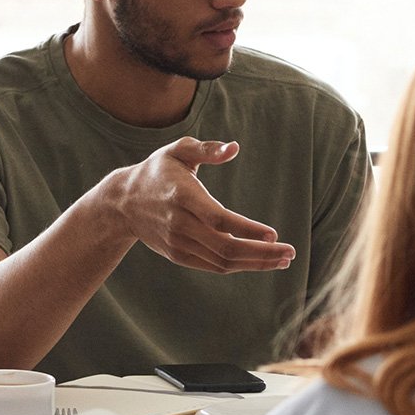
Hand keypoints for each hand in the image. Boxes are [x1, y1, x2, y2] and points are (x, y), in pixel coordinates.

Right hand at [109, 138, 297, 273]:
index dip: (246, 229)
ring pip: (222, 261)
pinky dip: (239, 266)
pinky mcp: (179, 255)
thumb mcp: (178, 150)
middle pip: (225, 247)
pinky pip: (214, 266)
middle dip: (261, 253)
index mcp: (182, 197)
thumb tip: (234, 148)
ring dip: (256, 263)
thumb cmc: (158, 171)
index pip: (217, 218)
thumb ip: (207, 149)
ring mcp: (178, 243)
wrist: (123, 202)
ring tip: (283, 259)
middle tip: (290, 252)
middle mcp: (179, 224)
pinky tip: (261, 261)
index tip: (273, 234)